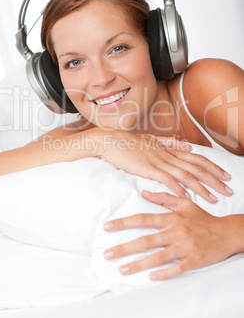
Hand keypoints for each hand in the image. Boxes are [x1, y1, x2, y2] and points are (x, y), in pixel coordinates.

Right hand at [94, 129, 232, 202]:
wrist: (112, 140)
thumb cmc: (130, 142)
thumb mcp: (152, 140)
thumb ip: (170, 143)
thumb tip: (185, 145)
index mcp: (169, 149)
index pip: (197, 158)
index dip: (213, 166)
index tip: (225, 175)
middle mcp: (168, 155)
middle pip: (196, 167)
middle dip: (214, 179)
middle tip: (228, 189)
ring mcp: (158, 161)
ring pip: (186, 175)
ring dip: (201, 187)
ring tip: (214, 198)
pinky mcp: (148, 169)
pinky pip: (167, 179)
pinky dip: (179, 189)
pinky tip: (187, 198)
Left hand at [103, 191, 234, 279]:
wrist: (226, 232)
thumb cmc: (203, 218)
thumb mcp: (184, 204)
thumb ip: (163, 198)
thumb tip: (144, 192)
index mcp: (171, 218)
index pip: (143, 219)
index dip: (124, 223)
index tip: (107, 227)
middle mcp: (176, 232)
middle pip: (146, 240)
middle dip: (125, 247)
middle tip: (107, 253)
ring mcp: (185, 247)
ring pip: (158, 257)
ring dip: (139, 264)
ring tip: (122, 269)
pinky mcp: (194, 260)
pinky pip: (177, 268)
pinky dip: (165, 273)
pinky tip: (151, 277)